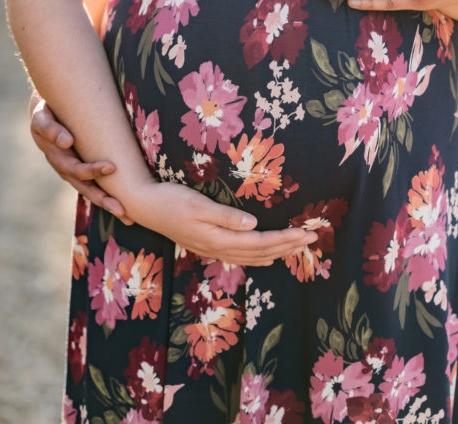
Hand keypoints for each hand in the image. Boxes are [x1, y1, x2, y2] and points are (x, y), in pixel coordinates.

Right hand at [29, 90, 132, 223]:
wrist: (47, 115)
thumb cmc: (47, 113)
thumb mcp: (43, 118)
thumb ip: (51, 129)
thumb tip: (67, 141)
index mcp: (57, 158)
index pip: (76, 169)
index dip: (92, 171)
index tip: (111, 167)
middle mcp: (66, 169)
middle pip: (86, 188)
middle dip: (104, 199)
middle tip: (122, 209)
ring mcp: (74, 172)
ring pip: (91, 191)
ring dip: (108, 204)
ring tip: (126, 216)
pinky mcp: (82, 170)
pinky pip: (95, 186)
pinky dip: (108, 197)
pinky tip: (123, 208)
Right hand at [130, 179, 317, 265]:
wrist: (144, 207)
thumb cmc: (170, 200)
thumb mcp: (198, 204)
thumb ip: (226, 216)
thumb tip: (253, 224)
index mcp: (219, 238)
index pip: (261, 242)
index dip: (285, 239)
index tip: (306, 233)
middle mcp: (219, 248)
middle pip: (261, 252)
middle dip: (288, 247)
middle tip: (313, 239)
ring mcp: (213, 248)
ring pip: (253, 256)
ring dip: (277, 253)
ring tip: (297, 248)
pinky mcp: (208, 244)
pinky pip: (241, 256)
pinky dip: (259, 256)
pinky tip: (268, 257)